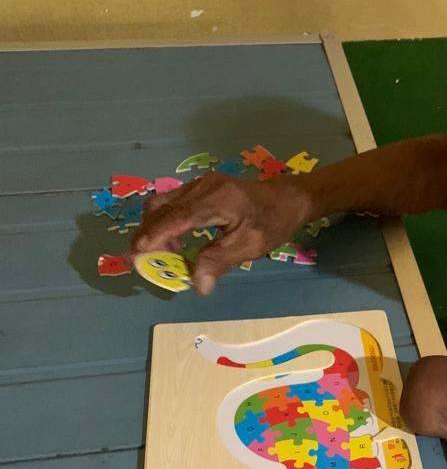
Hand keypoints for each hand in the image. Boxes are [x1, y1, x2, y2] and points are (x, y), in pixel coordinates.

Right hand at [131, 174, 314, 293]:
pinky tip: (177, 243)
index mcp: (215, 200)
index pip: (174, 218)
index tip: (135, 256)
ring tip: (163, 256)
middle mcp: (202, 187)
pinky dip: (165, 222)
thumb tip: (196, 284)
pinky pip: (172, 203)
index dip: (153, 237)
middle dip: (146, 235)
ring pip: (162, 204)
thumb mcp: (250, 245)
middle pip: (161, 208)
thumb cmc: (272, 222)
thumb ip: (219, 261)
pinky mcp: (201, 188)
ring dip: (155, 229)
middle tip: (140, 262)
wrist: (287, 199)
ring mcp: (200, 184)